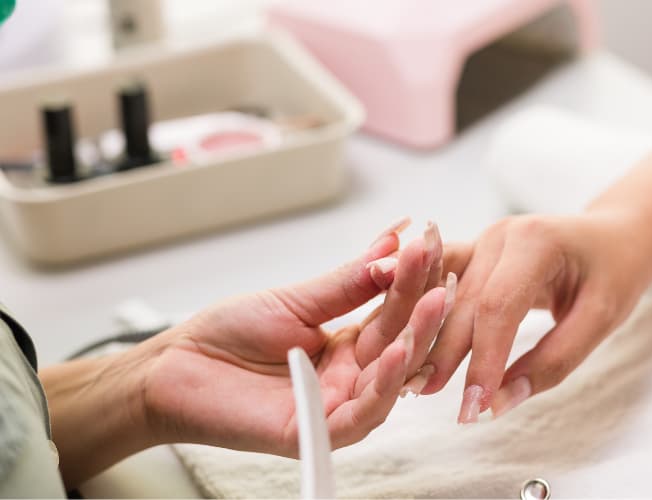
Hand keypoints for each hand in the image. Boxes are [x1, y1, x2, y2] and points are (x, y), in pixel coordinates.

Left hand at [131, 218, 454, 455]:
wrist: (175, 368)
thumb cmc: (229, 335)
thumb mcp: (295, 301)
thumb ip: (347, 283)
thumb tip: (392, 245)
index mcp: (348, 346)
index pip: (392, 311)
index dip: (413, 278)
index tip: (430, 240)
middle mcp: (349, 377)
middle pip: (400, 343)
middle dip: (424, 306)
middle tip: (442, 268)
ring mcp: (334, 406)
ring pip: (390, 382)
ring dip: (414, 341)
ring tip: (434, 301)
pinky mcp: (314, 432)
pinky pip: (359, 416)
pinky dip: (382, 387)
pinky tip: (395, 353)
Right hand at [417, 213, 651, 421]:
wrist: (610, 237)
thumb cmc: (613, 273)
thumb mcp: (601, 319)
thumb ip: (553, 361)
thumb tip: (499, 402)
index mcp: (536, 241)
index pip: (498, 307)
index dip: (482, 359)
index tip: (472, 406)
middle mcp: (500, 235)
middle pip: (462, 302)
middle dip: (443, 354)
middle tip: (424, 398)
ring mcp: (481, 240)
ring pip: (443, 296)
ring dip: (425, 338)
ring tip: (411, 381)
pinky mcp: (472, 252)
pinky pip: (439, 284)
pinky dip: (422, 314)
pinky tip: (403, 338)